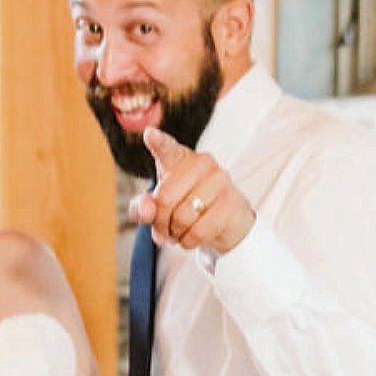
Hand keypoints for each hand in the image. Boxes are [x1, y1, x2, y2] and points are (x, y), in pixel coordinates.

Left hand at [131, 127, 255, 253]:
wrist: (227, 222)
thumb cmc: (187, 207)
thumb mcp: (159, 207)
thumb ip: (144, 207)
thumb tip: (146, 210)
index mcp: (179, 158)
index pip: (167, 149)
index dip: (158, 143)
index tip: (149, 134)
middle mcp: (202, 163)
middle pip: (164, 199)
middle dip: (160, 221)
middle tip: (165, 226)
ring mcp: (219, 180)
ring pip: (181, 217)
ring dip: (175, 233)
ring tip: (180, 231)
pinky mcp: (231, 202)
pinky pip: (198, 230)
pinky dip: (189, 240)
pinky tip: (193, 236)